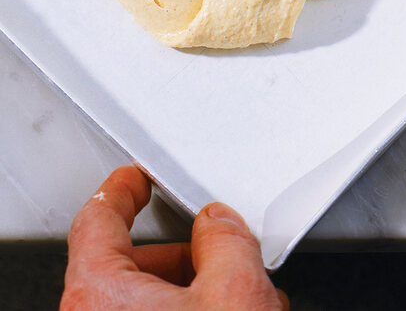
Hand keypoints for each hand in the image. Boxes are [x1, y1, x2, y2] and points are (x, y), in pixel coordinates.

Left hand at [62, 166, 288, 309]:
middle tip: (216, 252)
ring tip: (238, 300)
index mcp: (98, 295)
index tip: (134, 177)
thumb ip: (226, 240)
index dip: (122, 190)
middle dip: (180, 255)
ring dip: (190, 292)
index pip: (97, 220)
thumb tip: (220, 225)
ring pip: (143, 303)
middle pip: (127, 266)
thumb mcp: (236, 290)